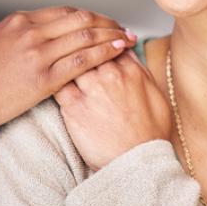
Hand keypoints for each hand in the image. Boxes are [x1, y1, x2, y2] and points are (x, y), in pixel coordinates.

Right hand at [0, 6, 136, 133]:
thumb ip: (14, 32)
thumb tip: (29, 29)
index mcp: (19, 21)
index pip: (64, 12)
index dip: (88, 15)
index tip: (100, 21)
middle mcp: (32, 32)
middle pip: (80, 19)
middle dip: (106, 21)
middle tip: (121, 27)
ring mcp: (39, 54)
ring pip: (86, 36)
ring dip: (111, 34)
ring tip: (127, 37)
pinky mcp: (44, 79)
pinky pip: (83, 61)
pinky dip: (105, 52)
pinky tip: (118, 50)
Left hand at [54, 50, 171, 170]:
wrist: (137, 164)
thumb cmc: (148, 135)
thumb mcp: (156, 96)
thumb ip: (140, 71)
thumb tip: (128, 51)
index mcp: (130, 71)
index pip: (108, 42)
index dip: (99, 41)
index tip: (93, 43)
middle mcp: (110, 75)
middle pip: (88, 47)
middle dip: (80, 46)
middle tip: (71, 49)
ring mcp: (90, 90)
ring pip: (71, 61)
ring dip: (65, 60)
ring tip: (58, 64)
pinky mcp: (73, 107)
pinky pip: (57, 83)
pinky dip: (53, 79)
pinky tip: (51, 81)